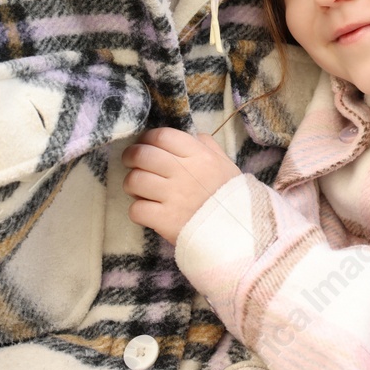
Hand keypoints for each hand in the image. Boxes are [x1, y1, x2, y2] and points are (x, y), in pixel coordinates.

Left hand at [121, 127, 242, 244]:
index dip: (147, 137)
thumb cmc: (232, 197)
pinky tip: (145, 210)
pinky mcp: (165, 220)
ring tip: (136, 188)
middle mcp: (184, 172)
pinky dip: (137, 210)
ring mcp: (173, 197)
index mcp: (199, 156)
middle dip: (130, 156)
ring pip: (135, 181)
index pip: (163, 136)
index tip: (144, 143)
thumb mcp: (226, 165)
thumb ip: (210, 147)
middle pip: (143, 155)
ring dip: (131, 183)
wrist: (239, 233)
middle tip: (130, 161)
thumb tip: (195, 135)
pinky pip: (136, 210)